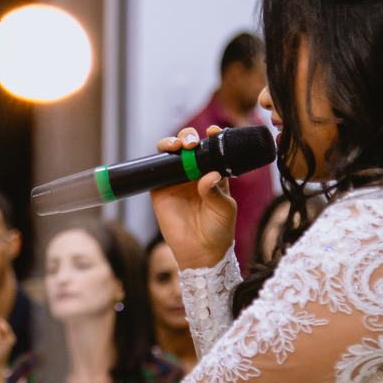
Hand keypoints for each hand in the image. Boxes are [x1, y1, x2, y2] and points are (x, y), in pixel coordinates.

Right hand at [150, 126, 236, 268]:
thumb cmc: (219, 229)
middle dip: (189, 137)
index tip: (214, 131)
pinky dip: (160, 157)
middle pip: (189, 146)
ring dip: (174, 142)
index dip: (212, 137)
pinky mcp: (160, 188)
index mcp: (214, 174)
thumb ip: (216, 190)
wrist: (200, 251)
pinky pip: (157, 169)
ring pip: (172, 152)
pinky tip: (167, 153)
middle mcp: (194, 173)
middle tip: (193, 143)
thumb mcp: (224, 208)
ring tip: (179, 146)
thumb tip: (209, 174)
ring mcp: (176, 179)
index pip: (212, 150)